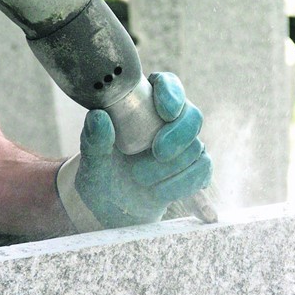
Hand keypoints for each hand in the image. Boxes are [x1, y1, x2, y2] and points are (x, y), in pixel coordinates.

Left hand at [57, 73, 212, 230]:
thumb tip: (98, 116)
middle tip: (158, 152)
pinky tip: (158, 191)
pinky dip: (181, 183)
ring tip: (141, 179)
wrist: (114, 209)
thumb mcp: (92, 162)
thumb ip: (94, 141)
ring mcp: (185, 146)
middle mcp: (168, 122)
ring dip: (170, 167)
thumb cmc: (102, 178)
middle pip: (192, 115)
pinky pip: (202, 169)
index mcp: (143, 106)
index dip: (171, 93)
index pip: (167, 84)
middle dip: (179, 134)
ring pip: (196, 146)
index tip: (165, 112)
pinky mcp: (195, 168)